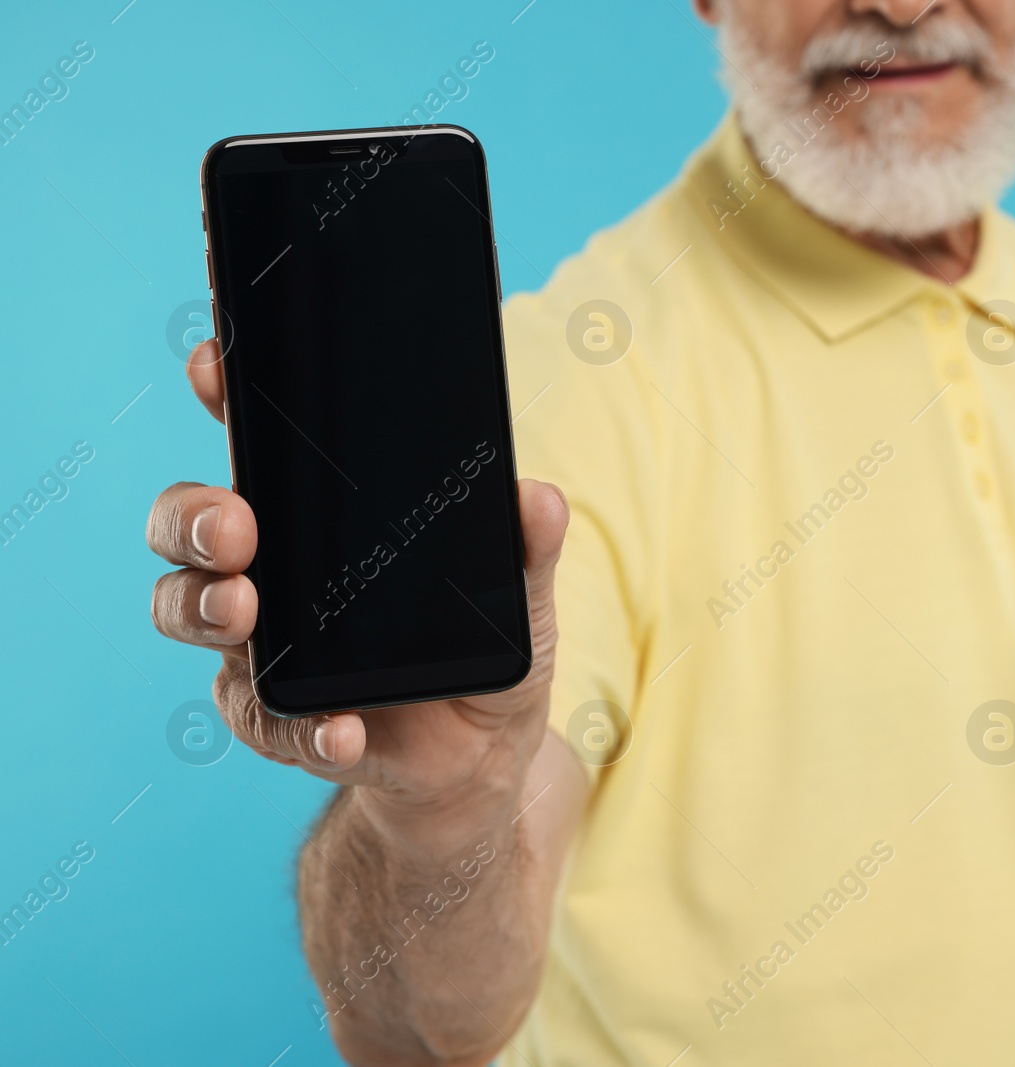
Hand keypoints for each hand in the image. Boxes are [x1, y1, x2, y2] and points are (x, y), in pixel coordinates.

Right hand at [147, 339, 568, 834]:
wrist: (482, 753)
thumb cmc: (481, 648)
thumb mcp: (521, 594)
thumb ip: (527, 548)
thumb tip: (541, 498)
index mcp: (320, 521)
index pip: (260, 447)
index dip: (226, 400)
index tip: (216, 368)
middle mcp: (272, 574)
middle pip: (193, 527)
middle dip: (195, 517)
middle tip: (235, 523)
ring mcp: (266, 646)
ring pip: (192, 613)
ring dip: (205, 608)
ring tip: (242, 611)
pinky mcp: (286, 721)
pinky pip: (266, 721)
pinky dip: (300, 728)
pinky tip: (337, 730)